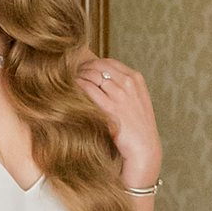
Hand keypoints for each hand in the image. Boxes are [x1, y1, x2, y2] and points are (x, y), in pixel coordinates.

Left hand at [76, 55, 159, 190]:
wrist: (144, 148)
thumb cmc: (136, 127)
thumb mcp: (134, 101)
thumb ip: (121, 87)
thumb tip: (98, 78)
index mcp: (136, 78)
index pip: (108, 62)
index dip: (91, 64)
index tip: (80, 70)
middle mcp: (129, 83)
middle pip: (99, 66)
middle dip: (82, 69)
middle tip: (69, 76)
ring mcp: (121, 95)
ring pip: (92, 75)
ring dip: (78, 77)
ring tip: (67, 84)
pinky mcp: (111, 108)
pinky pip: (89, 89)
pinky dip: (78, 86)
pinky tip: (71, 91)